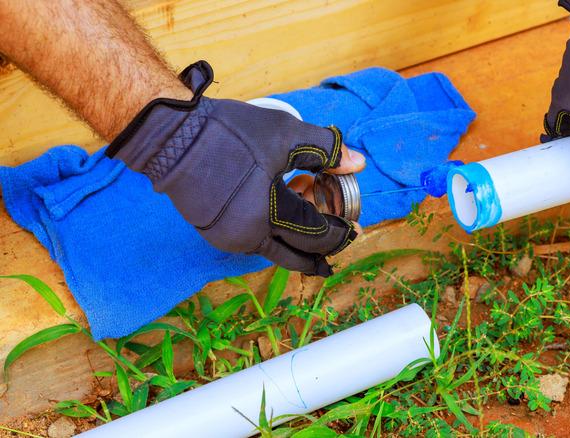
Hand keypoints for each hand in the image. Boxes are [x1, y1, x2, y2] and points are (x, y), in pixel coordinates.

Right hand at [107, 61, 365, 275]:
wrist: (169, 133)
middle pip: (294, 257)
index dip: (339, 233)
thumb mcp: (285, 133)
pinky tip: (282, 199)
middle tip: (337, 249)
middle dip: (320, 253)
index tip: (354, 228)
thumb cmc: (228, 132)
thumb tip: (358, 162)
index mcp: (268, 216)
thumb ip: (326, 150)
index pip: (316, 236)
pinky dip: (272, 226)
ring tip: (308, 200)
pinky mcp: (212, 231)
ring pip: (273, 248)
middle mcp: (246, 236)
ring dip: (296, 235)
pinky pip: (253, 237)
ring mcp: (226, 237)